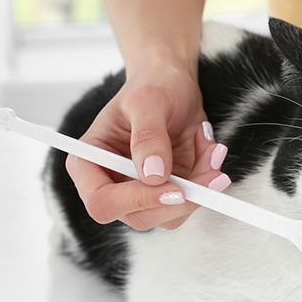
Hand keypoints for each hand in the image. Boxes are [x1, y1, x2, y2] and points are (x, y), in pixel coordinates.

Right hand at [65, 63, 230, 230]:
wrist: (173, 84)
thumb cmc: (152, 87)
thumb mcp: (148, 101)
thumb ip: (148, 137)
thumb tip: (153, 176)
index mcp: (89, 163)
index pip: (101, 201)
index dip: (136, 201)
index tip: (174, 187)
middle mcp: (111, 184)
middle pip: (139, 217)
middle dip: (180, 198)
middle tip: (212, 172)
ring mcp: (140, 193)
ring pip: (170, 215)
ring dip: (201, 187)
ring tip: (211, 148)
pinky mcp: (167, 193)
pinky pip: (190, 202)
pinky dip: (207, 181)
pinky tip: (211, 151)